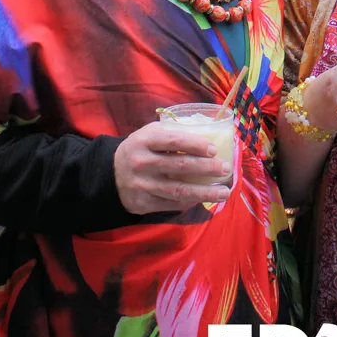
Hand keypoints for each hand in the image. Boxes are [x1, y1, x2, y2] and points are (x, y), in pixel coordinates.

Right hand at [113, 122, 232, 213]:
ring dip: (205, 192)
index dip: (195, 144)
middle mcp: (142, 162)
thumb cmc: (140, 150)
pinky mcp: (143, 203)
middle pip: (180, 166)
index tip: (214, 149)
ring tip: (224, 192)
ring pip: (179, 190)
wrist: (110, 175)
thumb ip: (173, 132)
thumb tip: (210, 133)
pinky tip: (204, 198)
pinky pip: (172, 204)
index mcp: (144, 141)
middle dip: (207, 168)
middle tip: (226, 168)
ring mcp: (142, 184)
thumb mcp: (149, 134)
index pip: (173, 141)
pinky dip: (190, 202)